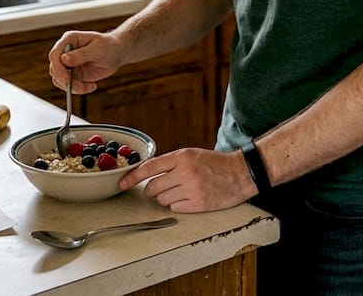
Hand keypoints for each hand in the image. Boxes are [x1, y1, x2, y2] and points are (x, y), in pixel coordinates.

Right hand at [47, 31, 124, 93]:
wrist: (116, 53)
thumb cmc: (109, 46)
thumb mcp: (98, 49)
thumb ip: (81, 54)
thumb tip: (64, 59)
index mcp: (69, 40)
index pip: (55, 55)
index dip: (58, 68)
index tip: (67, 79)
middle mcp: (65, 51)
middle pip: (54, 69)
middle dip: (66, 81)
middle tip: (81, 86)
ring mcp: (68, 64)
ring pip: (59, 79)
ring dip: (72, 87)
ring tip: (88, 86)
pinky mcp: (73, 74)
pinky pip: (68, 85)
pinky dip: (78, 89)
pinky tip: (91, 86)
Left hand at [118, 147, 256, 212]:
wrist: (240, 173)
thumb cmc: (215, 164)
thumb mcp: (192, 155)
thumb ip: (171, 163)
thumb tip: (147, 175)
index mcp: (182, 157)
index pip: (149, 168)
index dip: (132, 177)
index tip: (122, 184)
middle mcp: (185, 172)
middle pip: (153, 187)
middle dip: (153, 190)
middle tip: (163, 188)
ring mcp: (192, 189)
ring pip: (163, 199)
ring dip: (166, 198)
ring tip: (181, 191)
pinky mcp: (198, 204)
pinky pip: (175, 208)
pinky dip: (178, 205)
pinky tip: (189, 198)